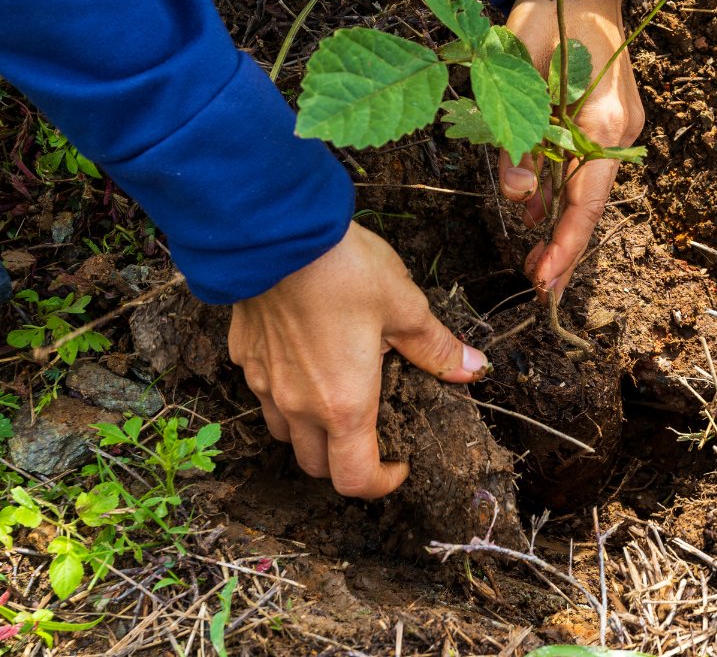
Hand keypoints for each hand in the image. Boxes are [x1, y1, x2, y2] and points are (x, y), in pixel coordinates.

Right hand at [227, 222, 486, 497]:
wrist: (274, 232)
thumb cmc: (343, 270)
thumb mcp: (404, 306)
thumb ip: (436, 347)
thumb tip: (473, 368)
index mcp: (344, 404)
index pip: (354, 479)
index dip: (380, 484)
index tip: (400, 464)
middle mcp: (298, 405)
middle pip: (316, 464)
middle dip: (346, 462)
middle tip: (374, 432)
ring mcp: (265, 382)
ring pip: (284, 432)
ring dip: (311, 431)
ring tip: (338, 395)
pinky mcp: (243, 355)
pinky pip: (264, 391)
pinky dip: (285, 392)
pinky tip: (305, 357)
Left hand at [499, 0, 644, 299]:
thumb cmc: (548, 12)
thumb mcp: (518, 66)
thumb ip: (516, 134)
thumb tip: (518, 196)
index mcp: (604, 118)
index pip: (586, 198)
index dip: (565, 244)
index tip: (544, 281)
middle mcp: (619, 129)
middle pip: (591, 203)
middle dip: (567, 249)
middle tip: (540, 290)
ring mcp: (617, 125)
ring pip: (587, 188)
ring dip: (562, 225)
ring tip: (537, 265)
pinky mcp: (606, 119)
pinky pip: (583, 166)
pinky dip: (562, 194)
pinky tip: (538, 217)